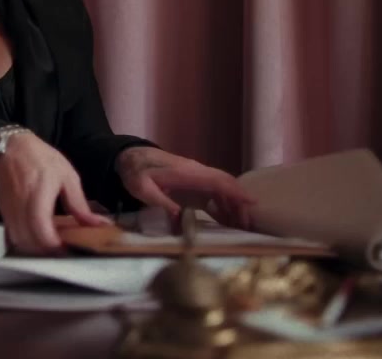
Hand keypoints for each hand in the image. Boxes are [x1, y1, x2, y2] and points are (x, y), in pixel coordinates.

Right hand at [0, 133, 112, 253]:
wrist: (10, 147)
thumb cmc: (41, 159)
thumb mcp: (67, 177)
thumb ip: (79, 204)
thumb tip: (96, 224)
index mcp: (38, 197)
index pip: (43, 232)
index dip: (57, 246)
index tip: (72, 249)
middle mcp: (20, 208)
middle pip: (31, 242)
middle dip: (48, 251)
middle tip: (65, 249)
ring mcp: (9, 212)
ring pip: (21, 242)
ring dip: (37, 248)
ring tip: (53, 243)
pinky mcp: (4, 213)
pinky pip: (14, 235)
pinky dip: (27, 241)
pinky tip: (39, 235)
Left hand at [115, 147, 254, 228]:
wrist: (131, 157)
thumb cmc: (135, 172)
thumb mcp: (141, 189)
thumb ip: (160, 201)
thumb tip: (179, 217)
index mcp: (186, 173)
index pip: (217, 180)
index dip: (234, 191)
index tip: (251, 203)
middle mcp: (196, 170)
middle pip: (225, 183)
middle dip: (239, 202)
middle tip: (249, 223)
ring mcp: (196, 174)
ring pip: (222, 186)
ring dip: (233, 203)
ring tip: (242, 224)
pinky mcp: (194, 179)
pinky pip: (214, 189)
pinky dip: (224, 202)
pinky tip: (227, 217)